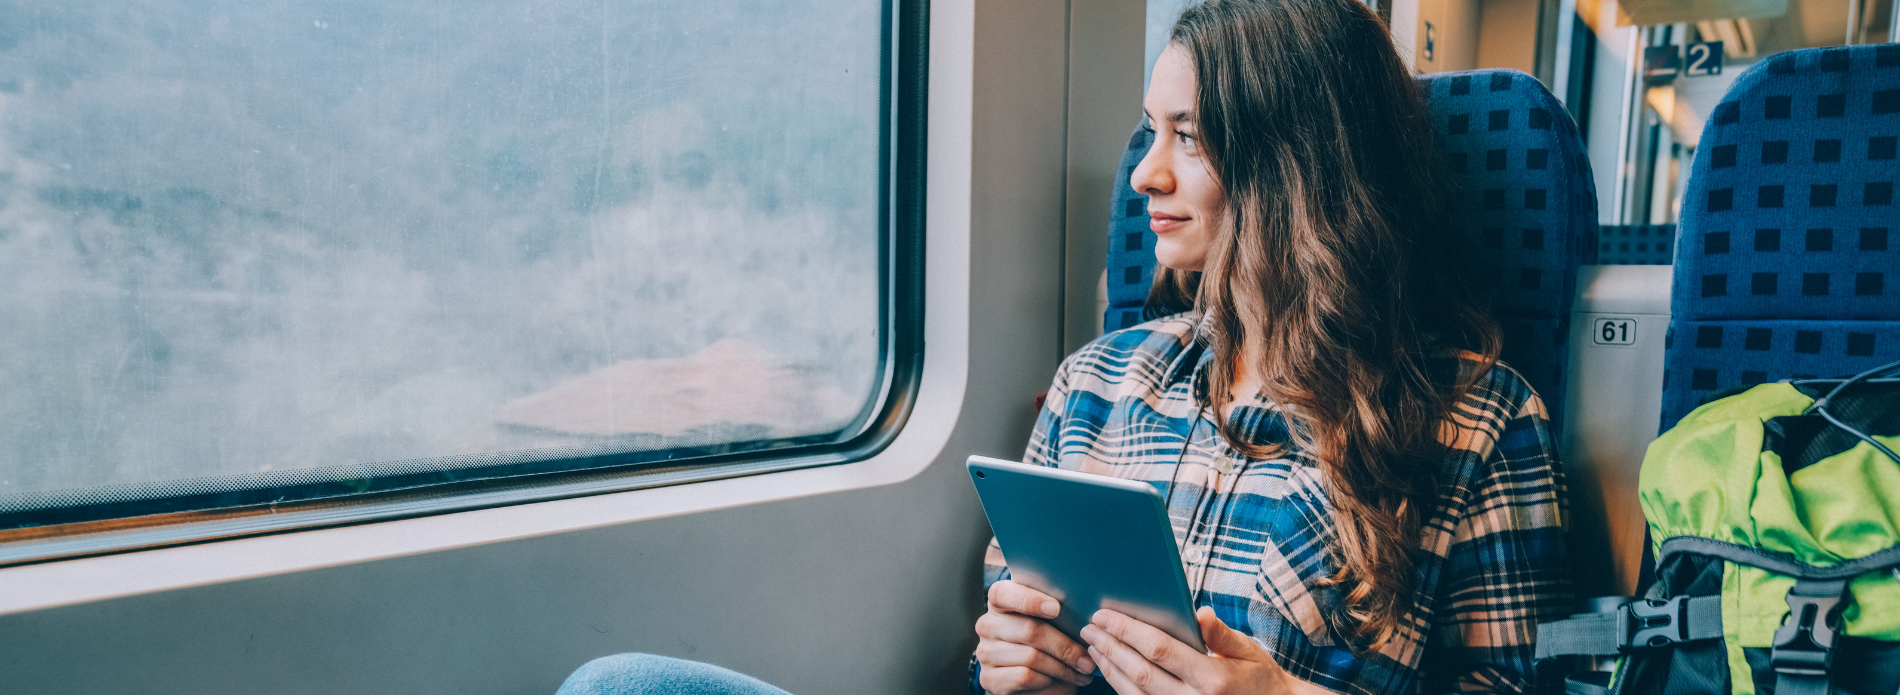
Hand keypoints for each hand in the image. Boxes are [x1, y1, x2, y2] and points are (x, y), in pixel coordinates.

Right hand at [974, 580, 1096, 693]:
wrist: (1033, 678)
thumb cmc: (1047, 641)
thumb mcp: (1051, 622)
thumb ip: (1058, 611)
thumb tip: (1087, 613)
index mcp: (1000, 602)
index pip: (1003, 594)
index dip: (1029, 600)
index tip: (1056, 608)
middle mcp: (987, 625)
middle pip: (1029, 630)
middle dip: (1065, 646)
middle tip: (1087, 658)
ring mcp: (985, 652)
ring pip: (1031, 657)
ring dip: (1062, 667)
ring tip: (1082, 671)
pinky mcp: (989, 678)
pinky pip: (1025, 677)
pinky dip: (1048, 680)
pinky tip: (1059, 680)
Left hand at [1079, 607, 1334, 694]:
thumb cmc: (1259, 678)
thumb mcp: (1248, 651)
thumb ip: (1221, 634)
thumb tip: (1201, 612)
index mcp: (1212, 678)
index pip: (1159, 649)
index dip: (1127, 630)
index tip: (1104, 614)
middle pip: (1138, 671)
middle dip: (1109, 646)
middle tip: (1089, 627)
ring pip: (1132, 691)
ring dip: (1108, 666)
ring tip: (1093, 644)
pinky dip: (1118, 685)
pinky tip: (1108, 668)